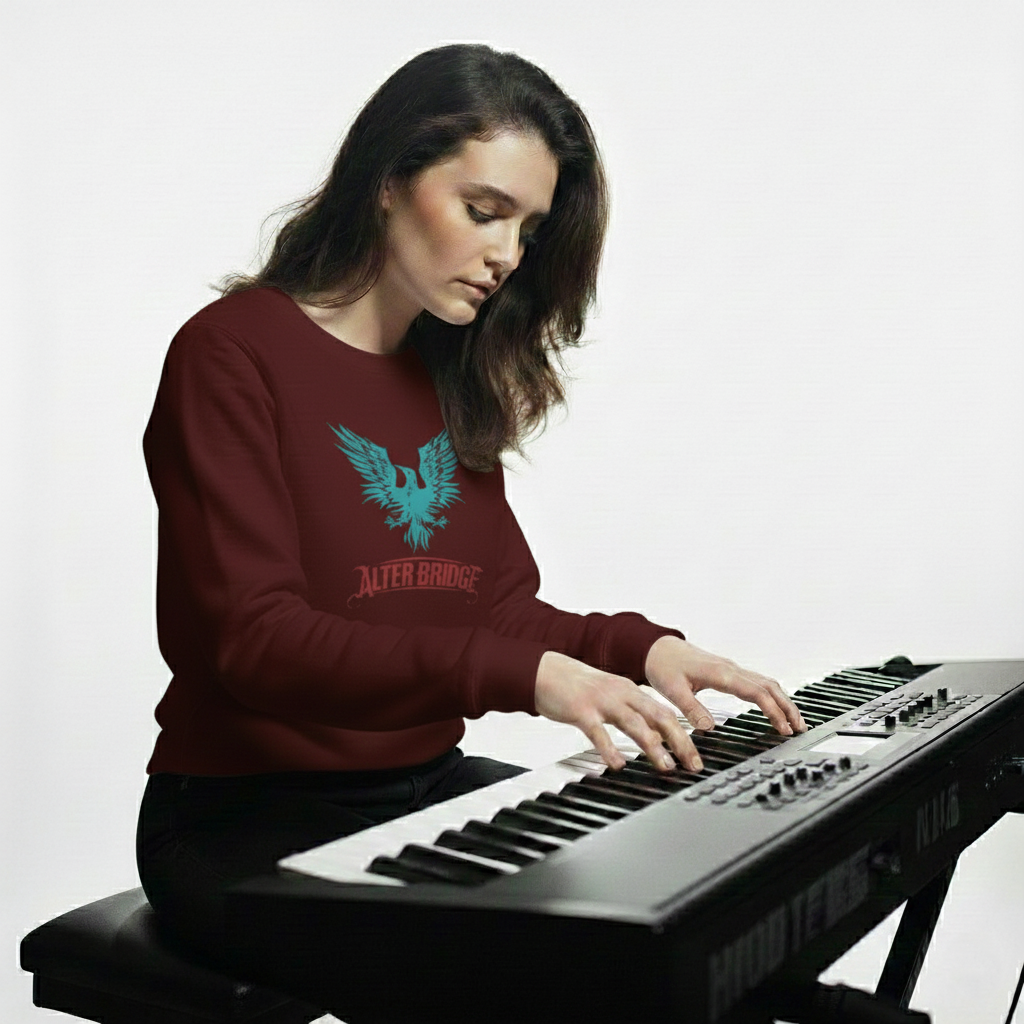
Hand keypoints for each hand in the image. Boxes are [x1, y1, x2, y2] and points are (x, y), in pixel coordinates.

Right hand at [534, 650, 704, 772]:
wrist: (544, 670)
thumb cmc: (578, 688)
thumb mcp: (611, 696)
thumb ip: (632, 714)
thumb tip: (654, 738)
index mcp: (630, 691)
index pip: (665, 713)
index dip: (685, 735)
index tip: (696, 757)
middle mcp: (621, 694)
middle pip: (659, 717)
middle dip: (680, 742)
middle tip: (693, 765)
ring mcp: (602, 701)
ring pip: (635, 724)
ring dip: (654, 747)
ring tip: (666, 767)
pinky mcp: (581, 711)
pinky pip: (599, 732)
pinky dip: (610, 749)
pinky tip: (617, 764)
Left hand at [643, 636, 805, 737]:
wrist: (657, 648)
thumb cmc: (664, 667)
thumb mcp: (673, 690)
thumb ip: (691, 709)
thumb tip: (709, 728)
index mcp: (720, 673)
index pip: (756, 693)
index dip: (773, 711)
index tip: (784, 728)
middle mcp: (730, 669)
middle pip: (769, 686)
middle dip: (787, 707)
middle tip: (799, 728)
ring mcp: (731, 669)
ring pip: (766, 683)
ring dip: (783, 701)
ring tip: (794, 721)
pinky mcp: (729, 671)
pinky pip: (757, 681)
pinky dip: (772, 695)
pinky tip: (776, 707)